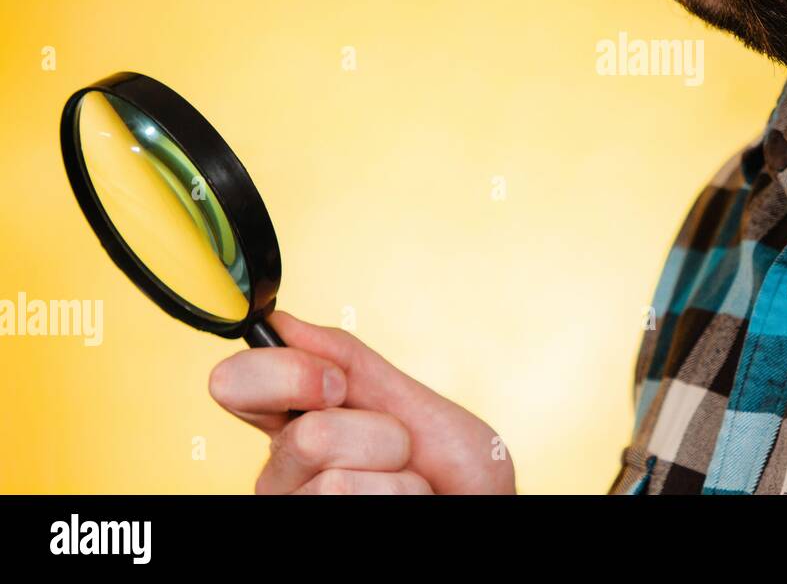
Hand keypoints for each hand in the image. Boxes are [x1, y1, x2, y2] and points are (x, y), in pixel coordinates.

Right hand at [208, 311, 515, 493]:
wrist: (479, 512)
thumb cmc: (453, 475)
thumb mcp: (416, 405)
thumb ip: (354, 364)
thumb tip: (284, 324)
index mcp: (299, 422)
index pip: (238, 383)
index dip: (284, 371)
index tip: (337, 383)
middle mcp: (285, 472)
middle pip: (304, 435)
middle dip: (376, 433)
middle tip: (399, 448)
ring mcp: (297, 506)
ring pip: (336, 480)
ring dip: (398, 476)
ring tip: (411, 487)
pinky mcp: (313, 530)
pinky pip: (350, 497)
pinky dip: (405, 497)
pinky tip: (405, 507)